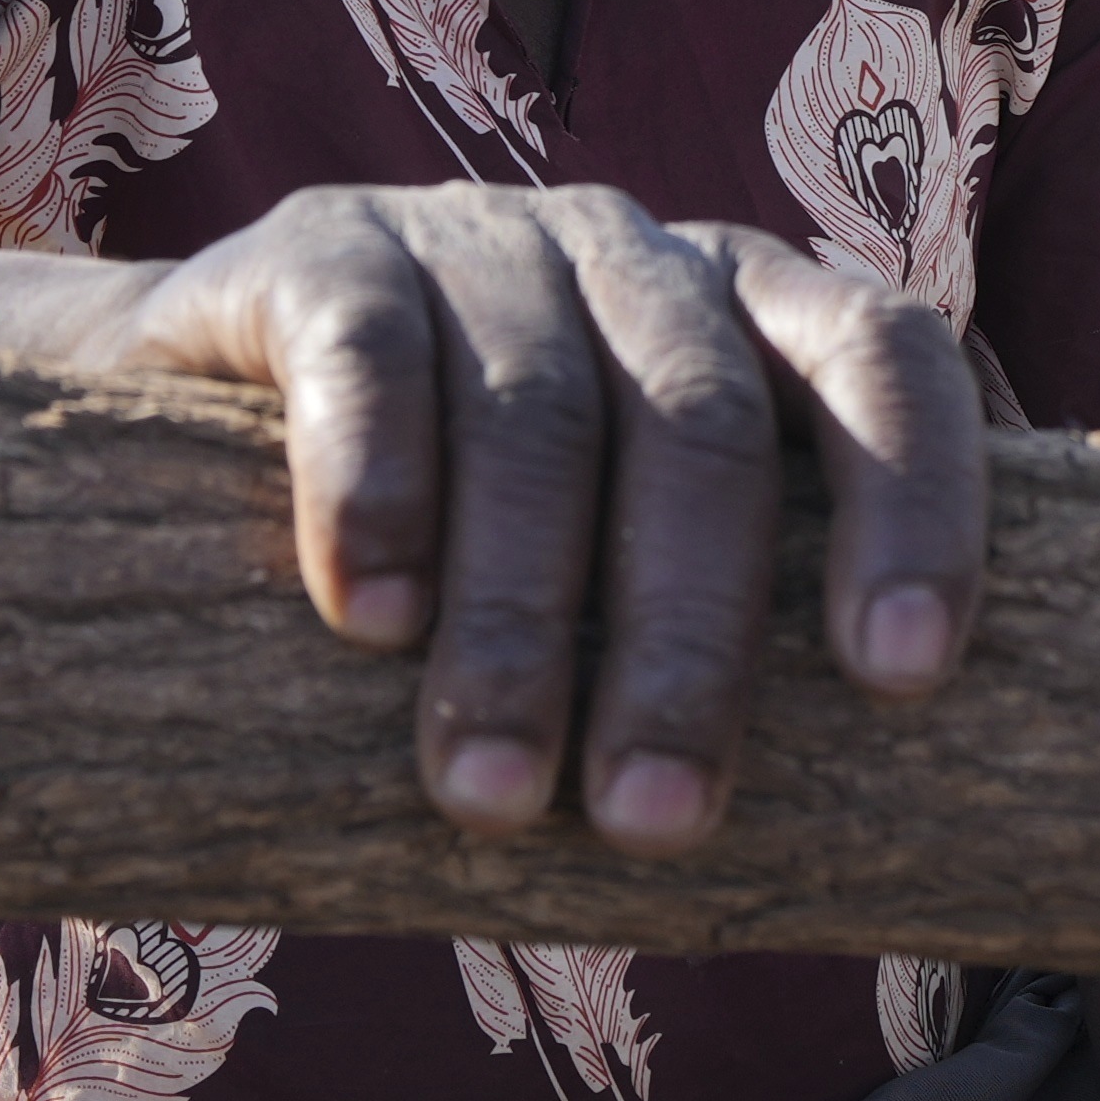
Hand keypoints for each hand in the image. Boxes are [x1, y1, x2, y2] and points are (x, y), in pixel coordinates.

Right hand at [73, 179, 982, 849]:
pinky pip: (370, 351)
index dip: (915, 504)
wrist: (184, 425)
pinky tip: (371, 619)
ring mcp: (475, 239)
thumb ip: (707, 637)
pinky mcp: (321, 245)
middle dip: (686, 638)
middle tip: (651, 823)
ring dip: (520, 617)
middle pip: (702, 423)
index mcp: (746, 316)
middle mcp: (629, 255)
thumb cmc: (461, 546)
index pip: (886, 357)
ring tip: (492, 791)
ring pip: (538, 414)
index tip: (900, 680)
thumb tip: (864, 862)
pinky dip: (376, 487)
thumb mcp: (610, 563)